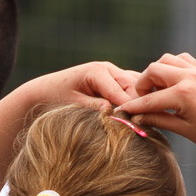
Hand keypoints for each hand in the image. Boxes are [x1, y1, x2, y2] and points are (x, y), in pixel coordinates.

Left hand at [11, 61, 137, 115]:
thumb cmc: (55, 98)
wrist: (44, 91)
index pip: (123, 92)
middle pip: (135, 87)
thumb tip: (113, 112)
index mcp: (98, 71)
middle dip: (142, 105)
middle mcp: (109, 69)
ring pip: (138, 86)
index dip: (133, 109)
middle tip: (149, 126)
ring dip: (143, 102)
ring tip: (150, 122)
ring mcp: (114, 73)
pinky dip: (139, 100)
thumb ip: (93, 106)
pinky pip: (133, 89)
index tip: (140, 126)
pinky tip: (144, 116)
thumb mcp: (73, 104)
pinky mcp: (115, 81)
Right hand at [116, 53, 195, 151]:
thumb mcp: (183, 130)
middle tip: (142, 101)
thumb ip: (158, 120)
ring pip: (165, 60)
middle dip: (142, 85)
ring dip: (156, 73)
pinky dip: (171, 67)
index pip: (148, 99)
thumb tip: (136, 117)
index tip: (120, 112)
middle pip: (152, 70)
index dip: (132, 107)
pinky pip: (180, 59)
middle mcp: (189, 77)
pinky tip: (171, 83)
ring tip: (157, 92)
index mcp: (183, 94)